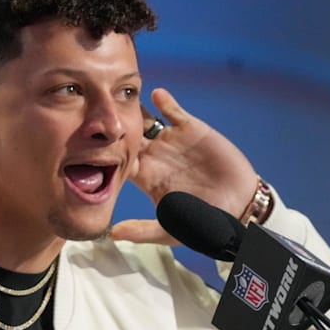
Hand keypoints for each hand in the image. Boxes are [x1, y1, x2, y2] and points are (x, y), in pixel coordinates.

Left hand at [112, 88, 258, 244]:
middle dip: (113, 124)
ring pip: (146, 119)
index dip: (103, 152)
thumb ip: (142, 230)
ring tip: (123, 96)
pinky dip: (165, 102)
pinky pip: (174, 111)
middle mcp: (154, 156)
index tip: (90, 144)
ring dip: (135, 108)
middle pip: (126, 135)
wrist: (239, 206)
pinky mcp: (192, 129)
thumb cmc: (203, 222)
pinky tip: (157, 95)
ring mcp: (171, 141)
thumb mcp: (170, 230)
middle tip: (99, 110)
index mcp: (145, 177)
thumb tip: (112, 234)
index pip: (117, 160)